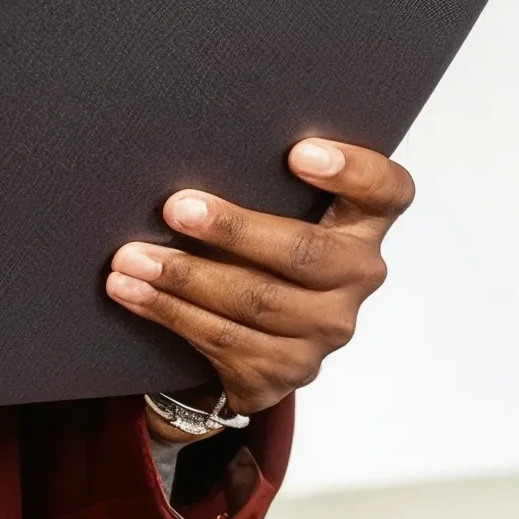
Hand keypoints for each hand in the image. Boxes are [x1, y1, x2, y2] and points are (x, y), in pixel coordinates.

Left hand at [103, 135, 413, 419]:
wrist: (248, 340)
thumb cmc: (256, 251)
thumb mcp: (275, 213)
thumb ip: (263, 186)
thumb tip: (188, 147)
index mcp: (363, 226)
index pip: (387, 190)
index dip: (352, 169)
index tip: (297, 152)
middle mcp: (357, 279)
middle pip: (305, 252)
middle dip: (233, 230)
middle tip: (175, 208)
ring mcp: (325, 331)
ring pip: (254, 302)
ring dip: (184, 277)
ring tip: (130, 258)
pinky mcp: (285, 371)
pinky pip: (223, 340)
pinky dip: (169, 313)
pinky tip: (132, 293)